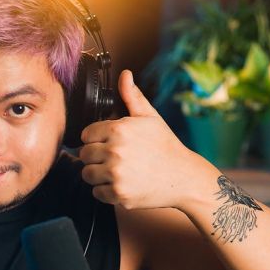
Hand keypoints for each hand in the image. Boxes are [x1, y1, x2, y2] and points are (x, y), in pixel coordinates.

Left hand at [79, 70, 214, 209]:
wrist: (184, 177)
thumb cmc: (165, 146)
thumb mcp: (150, 118)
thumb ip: (132, 97)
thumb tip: (124, 74)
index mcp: (118, 129)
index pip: (86, 135)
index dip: (96, 139)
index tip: (108, 143)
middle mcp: (115, 151)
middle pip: (84, 155)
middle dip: (95, 157)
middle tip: (114, 159)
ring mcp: (116, 174)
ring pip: (87, 174)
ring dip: (98, 174)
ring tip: (116, 172)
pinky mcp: (119, 194)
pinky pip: (97, 192)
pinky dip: (106, 191)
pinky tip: (122, 184)